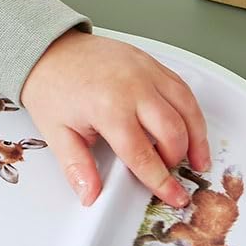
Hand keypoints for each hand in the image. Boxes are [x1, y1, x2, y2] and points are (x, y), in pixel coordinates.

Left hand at [20, 30, 209, 207]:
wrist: (47, 49)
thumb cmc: (51, 85)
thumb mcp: (57, 133)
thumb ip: (77, 167)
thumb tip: (90, 194)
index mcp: (108, 107)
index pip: (143, 155)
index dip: (161, 181)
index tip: (173, 196)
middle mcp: (133, 86)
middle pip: (173, 131)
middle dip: (177, 159)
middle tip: (173, 174)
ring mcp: (145, 70)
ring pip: (187, 107)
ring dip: (197, 137)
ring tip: (197, 159)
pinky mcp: (150, 61)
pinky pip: (182, 88)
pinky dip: (191, 111)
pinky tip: (191, 127)